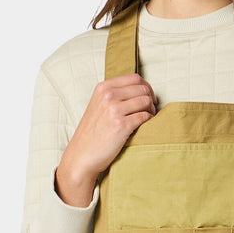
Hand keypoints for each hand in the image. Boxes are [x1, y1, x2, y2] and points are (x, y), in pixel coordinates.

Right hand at [54, 74, 157, 205]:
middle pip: (143, 88)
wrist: (81, 155)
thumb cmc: (92, 133)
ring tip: (148, 118)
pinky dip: (150, 120)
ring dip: (152, 110)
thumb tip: (139, 90)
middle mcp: (108, 96)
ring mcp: (114, 110)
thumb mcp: (98, 106)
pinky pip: (145, 116)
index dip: (146, 87)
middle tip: (151, 109)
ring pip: (146, 101)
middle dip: (151, 98)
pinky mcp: (121, 126)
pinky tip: (146, 126)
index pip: (134, 78)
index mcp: (103, 88)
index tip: (148, 97)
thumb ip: (114, 95)